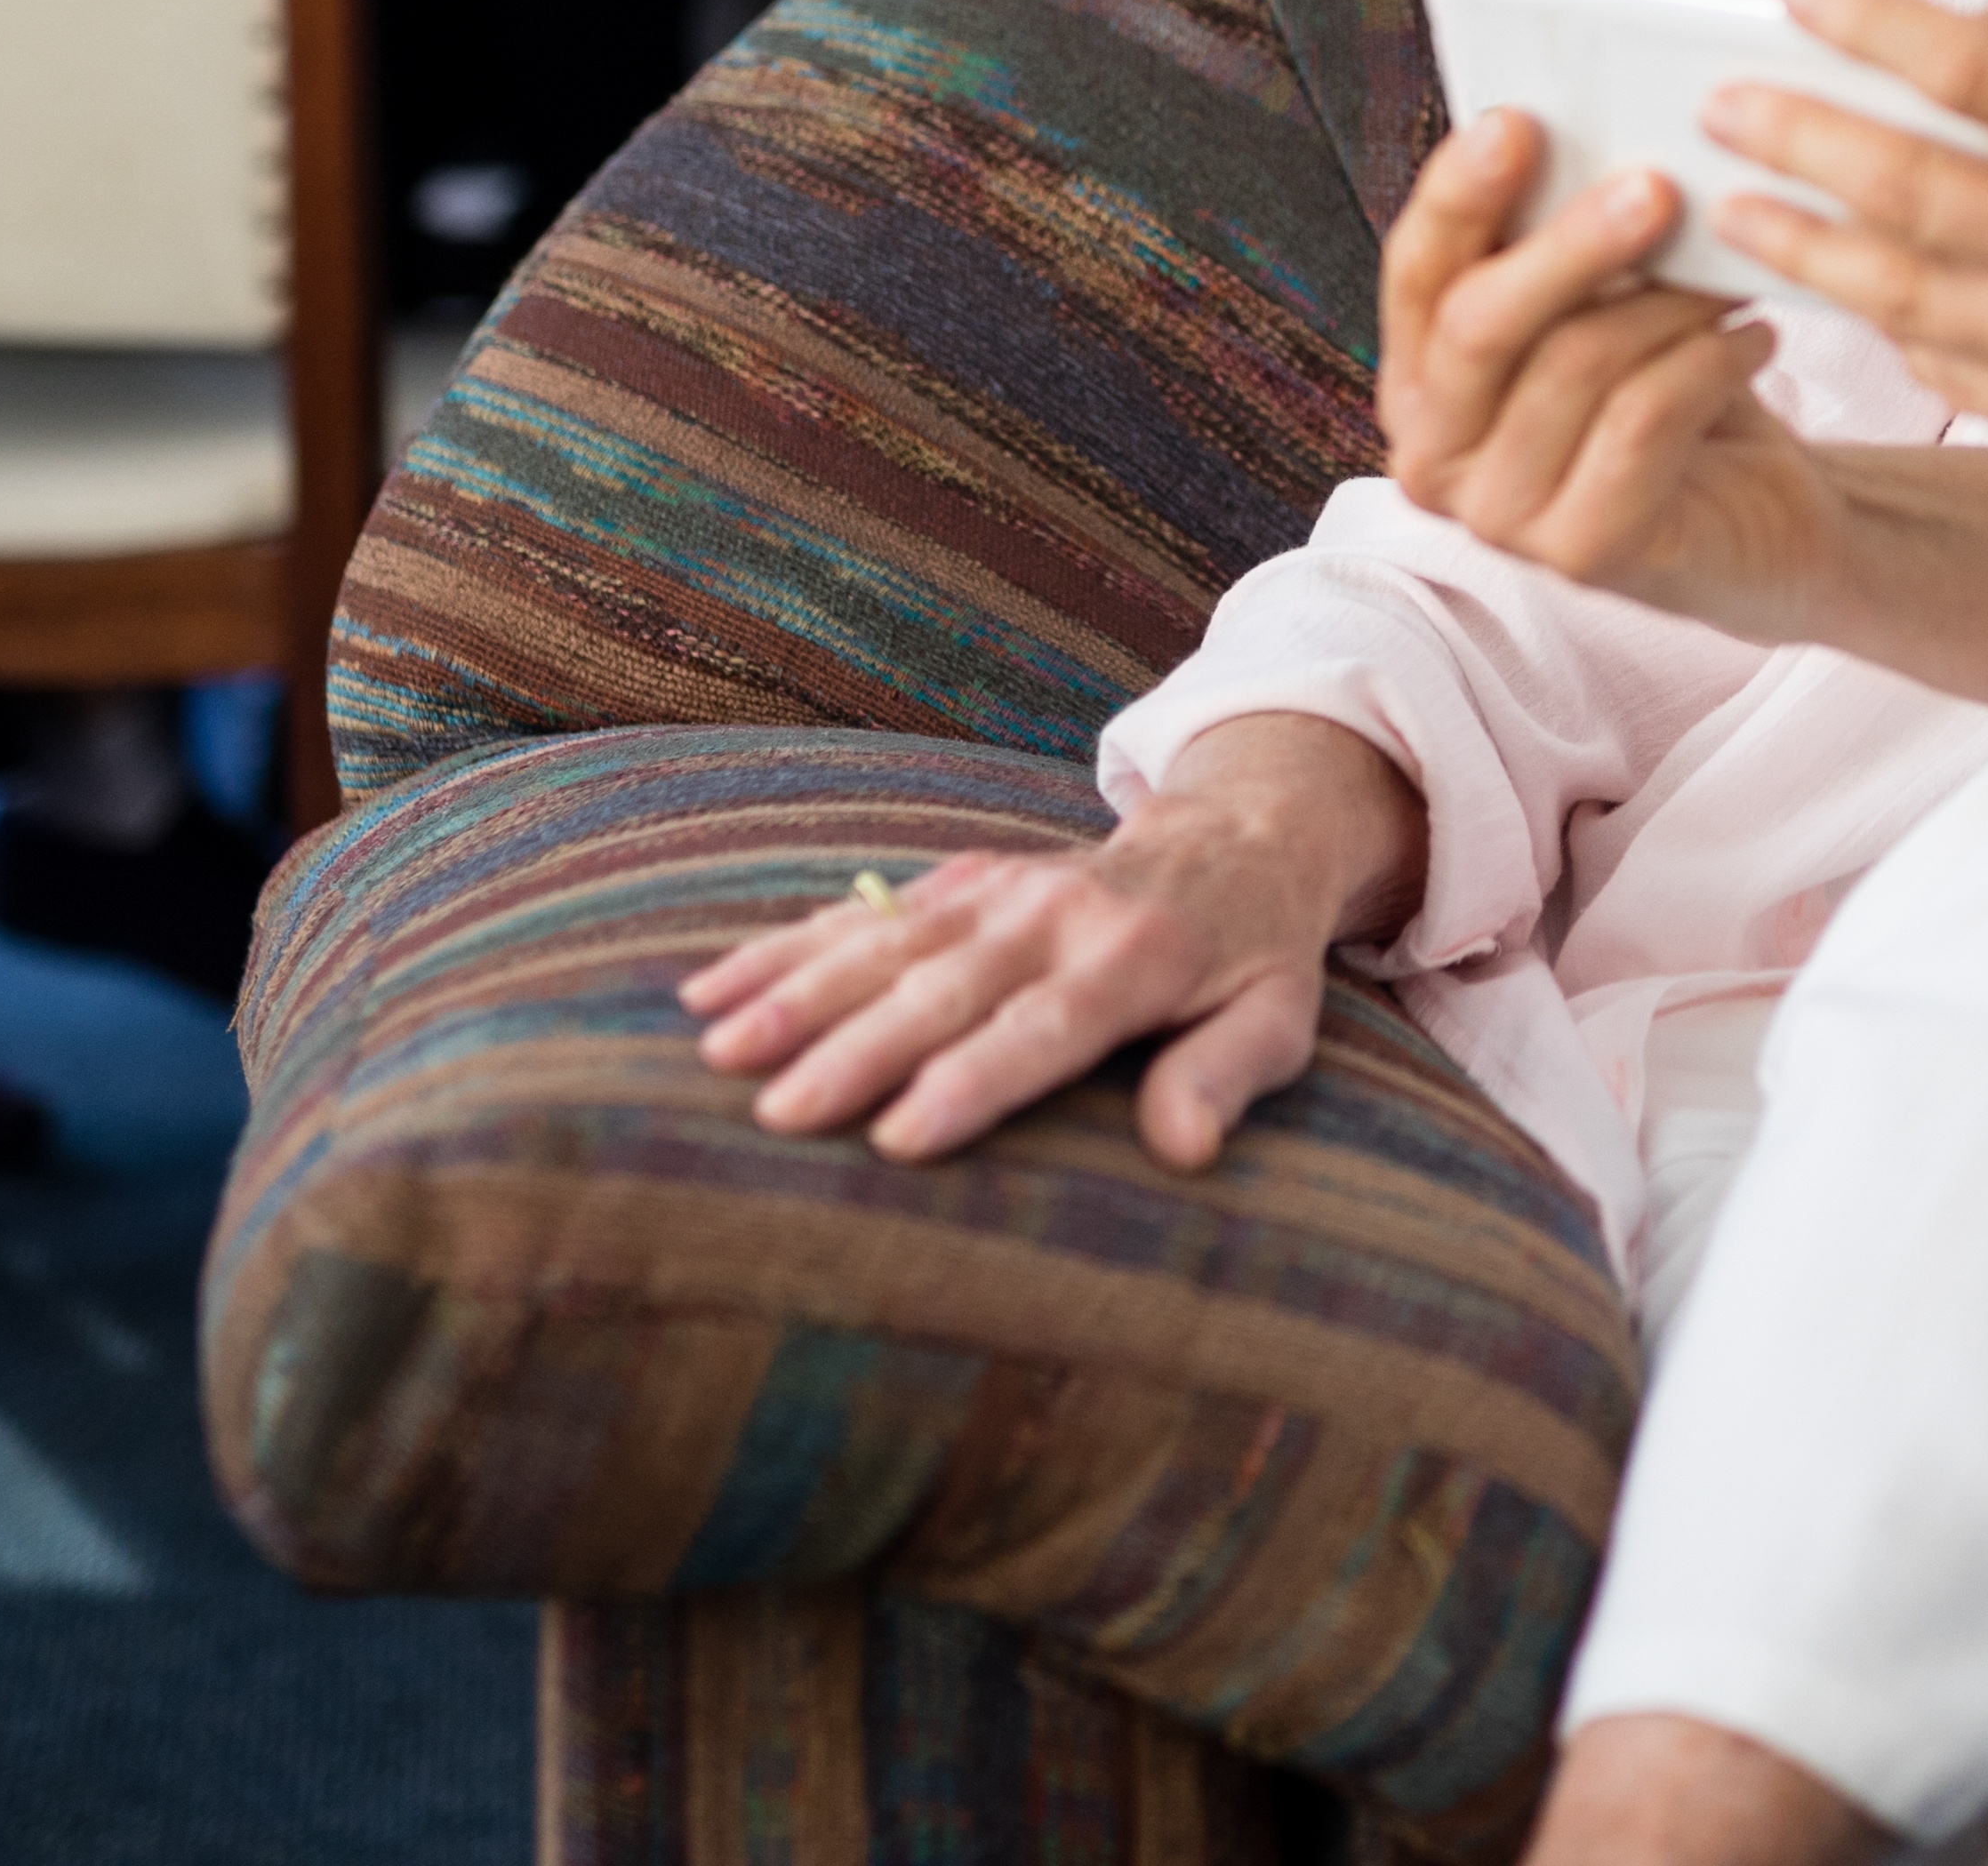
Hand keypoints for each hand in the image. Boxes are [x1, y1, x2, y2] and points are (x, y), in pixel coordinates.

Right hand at [675, 717, 1421, 1168]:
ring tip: (717, 1047)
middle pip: (947, 989)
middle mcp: (1056, 915)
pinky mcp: (959, 880)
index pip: (1045, 1030)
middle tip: (780, 1113)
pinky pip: (862, 912)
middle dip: (859, 1049)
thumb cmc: (1254, 962)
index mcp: (1138, 960)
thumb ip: (1227, 1075)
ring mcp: (999, 890)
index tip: (901, 1139)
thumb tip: (1186, 1148)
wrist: (1236, 839)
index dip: (974, 1082)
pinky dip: (786, 947)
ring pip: (886, 943)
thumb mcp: (1277, 1021)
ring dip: (799, 993)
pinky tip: (710, 987)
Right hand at [1375, 107, 1853, 631]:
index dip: (1458, 194)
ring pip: (1575, 366)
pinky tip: (1755, 337)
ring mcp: (1500, 518)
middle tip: (1658, 187)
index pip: (1415, 272)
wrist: (1760, 524)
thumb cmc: (1669, 396)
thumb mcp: (1607, 311)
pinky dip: (1707, 364)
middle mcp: (1435, 456)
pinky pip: (1641, 425)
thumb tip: (1592, 138)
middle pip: (1482, 324)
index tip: (1517, 122)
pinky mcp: (1581, 556)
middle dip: (1570, 245)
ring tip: (1733, 272)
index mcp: (1419, 379)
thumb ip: (1568, 247)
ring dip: (1668, 302)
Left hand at [1703, 0, 1987, 469]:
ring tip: (1734, 203)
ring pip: (1895, 288)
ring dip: (1799, 241)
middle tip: (1721, 104)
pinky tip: (1833, 280)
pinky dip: (1877, 317)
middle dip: (1794, 134)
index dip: (1872, 25)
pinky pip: (1940, 363)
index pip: (1971, 66)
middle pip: (1902, 182)